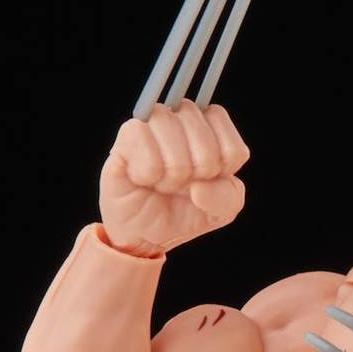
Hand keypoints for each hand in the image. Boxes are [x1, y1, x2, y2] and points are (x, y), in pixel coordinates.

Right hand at [99, 100, 248, 255]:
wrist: (148, 233)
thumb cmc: (186, 212)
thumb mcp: (222, 210)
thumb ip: (227, 197)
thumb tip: (199, 188)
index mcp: (208, 128)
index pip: (223, 125)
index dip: (221, 161)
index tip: (210, 177)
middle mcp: (179, 118)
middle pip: (201, 135)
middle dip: (197, 172)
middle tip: (183, 183)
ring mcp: (150, 124)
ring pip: (172, 137)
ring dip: (171, 175)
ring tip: (163, 182)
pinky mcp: (125, 137)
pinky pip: (145, 148)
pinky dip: (149, 174)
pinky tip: (144, 178)